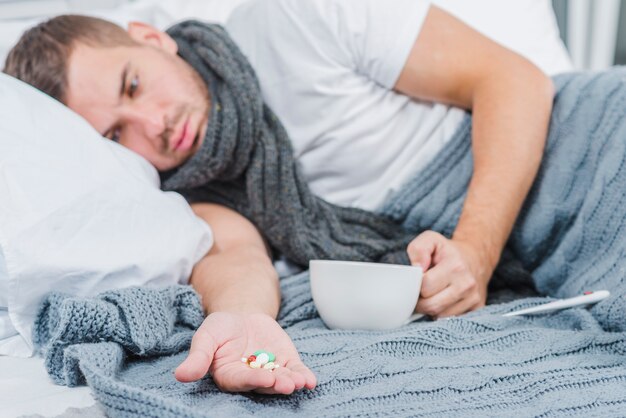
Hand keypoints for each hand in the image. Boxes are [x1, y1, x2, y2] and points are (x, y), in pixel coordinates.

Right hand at [175, 312, 316, 393]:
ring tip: (301, 383)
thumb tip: (180, 376)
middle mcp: (251, 378)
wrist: (241, 315)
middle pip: (264, 384)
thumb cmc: (220, 328)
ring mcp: (270, 371)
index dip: (254, 380)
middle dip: (276, 384)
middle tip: (288, 384)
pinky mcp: (284, 363)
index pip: (241, 381)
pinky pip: (295, 372)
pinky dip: (304, 376)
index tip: (266, 377)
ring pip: (281, 380)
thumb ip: (198, 357)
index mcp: (229, 375)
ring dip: (292, 382)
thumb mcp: (206, 337)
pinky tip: (311, 381)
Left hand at [407, 231, 489, 317]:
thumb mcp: (431, 240)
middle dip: (420, 300)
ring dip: (430, 308)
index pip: (424, 287)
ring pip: (438, 316)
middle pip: (430, 305)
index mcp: (455, 266)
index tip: (419, 278)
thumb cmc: (448, 251)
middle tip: (421, 290)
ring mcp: (473, 299)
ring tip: (433, 294)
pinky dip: (441, 314)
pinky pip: (449, 320)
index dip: (416, 284)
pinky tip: (443, 301)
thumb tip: (417, 268)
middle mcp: (467, 284)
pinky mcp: (476, 309)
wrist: (476, 258)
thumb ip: (419, 249)